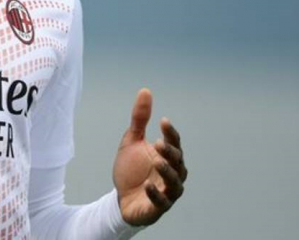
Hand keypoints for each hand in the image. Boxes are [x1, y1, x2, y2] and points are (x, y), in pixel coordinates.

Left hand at [112, 88, 187, 225]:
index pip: (174, 143)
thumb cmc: (131, 169)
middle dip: (170, 152)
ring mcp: (167, 192)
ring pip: (174, 182)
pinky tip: (147, 185)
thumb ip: (139, 119)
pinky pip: (161, 202)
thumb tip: (145, 91)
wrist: (120, 198)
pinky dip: (156, 194)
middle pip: (178, 162)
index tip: (162, 121)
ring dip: (167, 171)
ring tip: (156, 161)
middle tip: (159, 143)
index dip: (170, 132)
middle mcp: (172, 173)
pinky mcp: (158, 208)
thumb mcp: (131, 141)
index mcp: (167, 157)